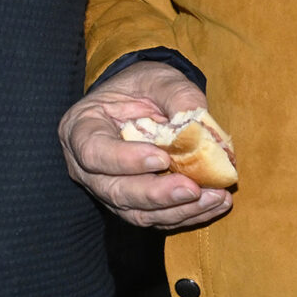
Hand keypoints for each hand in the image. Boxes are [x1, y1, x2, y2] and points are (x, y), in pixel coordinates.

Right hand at [60, 61, 232, 229]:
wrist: (142, 101)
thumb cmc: (142, 87)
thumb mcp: (157, 78)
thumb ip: (177, 96)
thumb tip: (201, 125)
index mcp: (82, 130)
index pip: (94, 152)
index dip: (126, 161)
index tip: (162, 158)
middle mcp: (88, 168)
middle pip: (116, 191)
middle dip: (157, 194)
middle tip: (193, 188)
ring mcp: (108, 190)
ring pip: (137, 213)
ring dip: (178, 210)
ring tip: (214, 198)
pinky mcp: (132, 204)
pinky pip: (155, 218)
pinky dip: (186, 215)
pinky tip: (213, 204)